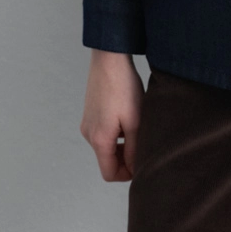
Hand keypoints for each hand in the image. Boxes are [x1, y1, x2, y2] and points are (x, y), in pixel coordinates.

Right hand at [80, 49, 144, 180]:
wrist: (109, 58)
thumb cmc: (123, 87)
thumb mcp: (135, 121)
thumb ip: (134, 149)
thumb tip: (134, 168)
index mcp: (99, 140)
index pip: (109, 173)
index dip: (127, 174)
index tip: (142, 162)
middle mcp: (88, 134)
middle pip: (107, 160)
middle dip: (125, 158)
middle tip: (143, 143)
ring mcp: (87, 122)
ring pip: (105, 145)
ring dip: (121, 144)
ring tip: (137, 125)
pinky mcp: (90, 112)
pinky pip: (102, 132)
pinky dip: (115, 132)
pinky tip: (127, 115)